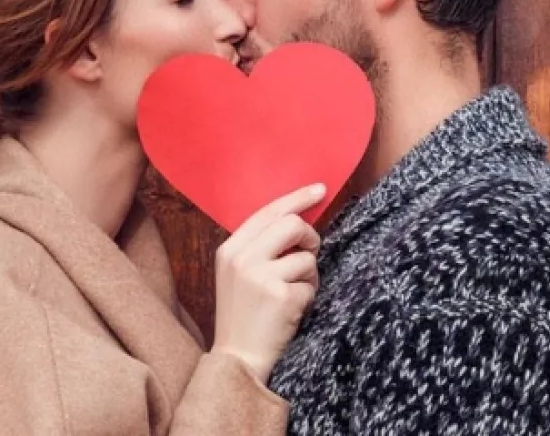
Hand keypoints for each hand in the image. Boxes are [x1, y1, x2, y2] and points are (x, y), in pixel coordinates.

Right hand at [210, 183, 325, 383]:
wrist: (238, 360)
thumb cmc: (245, 317)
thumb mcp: (239, 275)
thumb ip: (260, 247)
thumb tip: (298, 219)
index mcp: (229, 250)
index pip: (268, 211)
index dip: (297, 198)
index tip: (320, 189)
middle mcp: (242, 259)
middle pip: (292, 224)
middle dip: (310, 238)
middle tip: (310, 255)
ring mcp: (260, 276)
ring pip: (306, 256)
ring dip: (309, 275)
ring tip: (293, 294)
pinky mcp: (280, 295)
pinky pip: (311, 283)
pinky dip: (309, 296)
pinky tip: (293, 311)